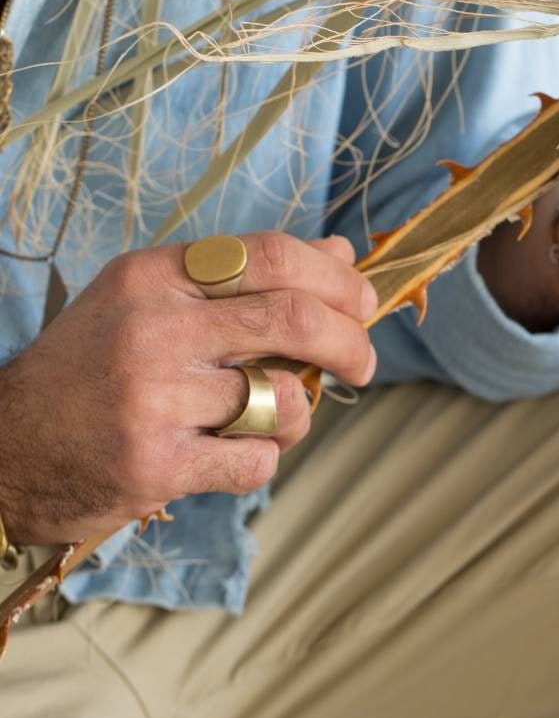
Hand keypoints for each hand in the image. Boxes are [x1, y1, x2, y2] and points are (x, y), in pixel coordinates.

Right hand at [0, 232, 375, 546]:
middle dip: (351, 341)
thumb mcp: (148, 302)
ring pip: (283, 398)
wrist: (2, 450)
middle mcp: (152, 328)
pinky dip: (261, 461)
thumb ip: (240, 278)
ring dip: (299, 412)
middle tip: (364, 362)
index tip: (362, 300)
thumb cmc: (88, 371)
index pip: (271, 254)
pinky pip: (256, 462)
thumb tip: (337, 251)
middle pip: (294, 318)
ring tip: (275, 418)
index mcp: (152, 276)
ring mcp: (154, 398)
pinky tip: (231, 455)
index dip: (335, 276)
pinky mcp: (155, 465)